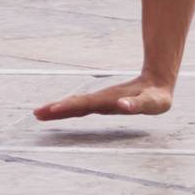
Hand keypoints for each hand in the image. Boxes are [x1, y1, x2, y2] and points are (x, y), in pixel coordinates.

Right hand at [34, 74, 173, 122]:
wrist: (158, 80)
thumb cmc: (156, 96)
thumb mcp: (152, 102)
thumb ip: (138, 104)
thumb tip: (123, 106)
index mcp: (109, 101)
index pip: (85, 105)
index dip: (68, 108)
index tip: (52, 110)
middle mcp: (102, 100)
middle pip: (75, 104)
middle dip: (56, 109)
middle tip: (36, 114)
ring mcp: (101, 101)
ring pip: (76, 104)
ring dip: (59, 109)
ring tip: (41, 113)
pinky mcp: (103, 103)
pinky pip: (82, 105)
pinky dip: (69, 108)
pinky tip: (59, 110)